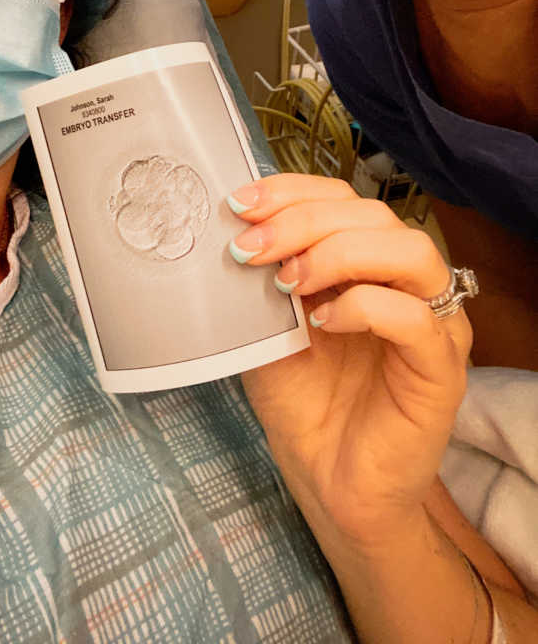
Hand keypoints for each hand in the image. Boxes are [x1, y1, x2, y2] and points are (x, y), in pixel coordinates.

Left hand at [232, 174, 470, 547]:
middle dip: (303, 220)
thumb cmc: (302, 395)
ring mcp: (432, 324)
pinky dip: (365, 306)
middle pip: (374, 216)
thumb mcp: (268, 321)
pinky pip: (417, 319)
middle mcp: (406, 283)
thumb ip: (262, 275)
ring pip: (411, 252)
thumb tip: (230, 228)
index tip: (240, 205)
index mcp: (367, 261)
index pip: (344, 198)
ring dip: (339, 253)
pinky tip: (323, 321)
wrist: (325, 477)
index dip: (293, 192)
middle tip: (252, 248)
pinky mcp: (440, 372)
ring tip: (289, 282)